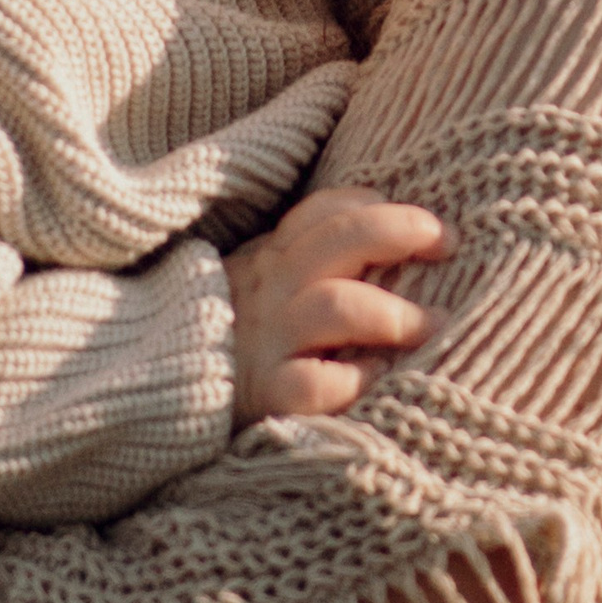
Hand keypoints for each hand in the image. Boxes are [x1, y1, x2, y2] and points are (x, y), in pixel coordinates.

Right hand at [223, 185, 447, 419]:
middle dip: (401, 232)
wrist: (154, 394)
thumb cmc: (227, 339)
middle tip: (447, 245)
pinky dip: (352, 379)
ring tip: (432, 326)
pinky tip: (375, 377)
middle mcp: (270, 289)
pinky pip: (314, 383)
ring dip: (392, 313)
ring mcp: (266, 341)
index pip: (326, 212)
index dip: (381, 208)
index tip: (430, 225)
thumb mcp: (258, 285)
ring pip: (336, 306)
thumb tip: (392, 249)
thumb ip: (307, 264)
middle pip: (341, 239)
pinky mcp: (263, 393)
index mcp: (271, 258)